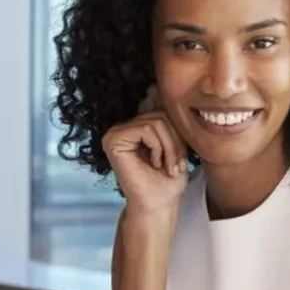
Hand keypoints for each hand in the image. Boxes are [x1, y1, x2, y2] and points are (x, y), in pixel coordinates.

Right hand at [102, 85, 188, 214]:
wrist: (160, 204)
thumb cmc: (168, 180)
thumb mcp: (174, 142)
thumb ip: (164, 118)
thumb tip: (153, 86)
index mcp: (135, 127)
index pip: (160, 108)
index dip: (174, 130)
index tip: (176, 155)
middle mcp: (122, 127)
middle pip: (161, 114)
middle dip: (175, 140)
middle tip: (176, 165)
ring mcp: (115, 133)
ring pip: (156, 121)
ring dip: (170, 147)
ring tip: (168, 167)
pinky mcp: (112, 140)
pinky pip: (146, 128)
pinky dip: (159, 147)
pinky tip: (155, 164)